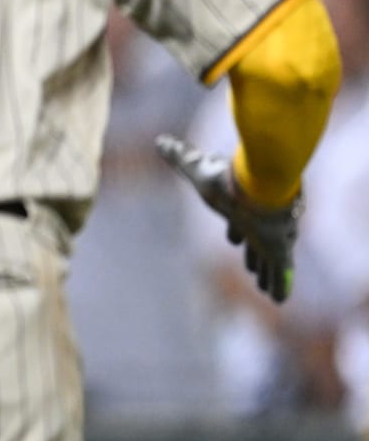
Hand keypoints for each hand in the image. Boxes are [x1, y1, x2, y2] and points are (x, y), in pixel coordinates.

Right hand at [156, 135, 299, 302]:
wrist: (259, 187)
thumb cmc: (226, 179)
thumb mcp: (195, 167)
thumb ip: (179, 156)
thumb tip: (160, 140)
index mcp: (239, 206)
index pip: (237, 222)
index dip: (236, 232)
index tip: (235, 240)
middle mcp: (256, 223)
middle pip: (254, 243)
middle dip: (253, 255)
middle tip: (250, 268)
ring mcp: (269, 238)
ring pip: (267, 260)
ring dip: (265, 273)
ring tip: (262, 287)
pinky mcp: (280, 250)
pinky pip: (280, 273)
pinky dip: (279, 286)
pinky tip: (279, 300)